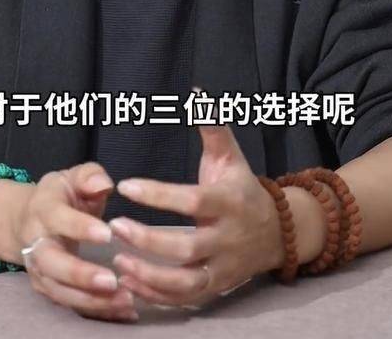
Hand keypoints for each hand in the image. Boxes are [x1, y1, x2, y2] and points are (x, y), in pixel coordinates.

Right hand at [13, 162, 138, 322]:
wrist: (27, 218)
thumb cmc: (61, 195)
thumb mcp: (73, 176)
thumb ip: (90, 176)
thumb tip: (103, 184)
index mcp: (43, 210)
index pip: (59, 219)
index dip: (81, 228)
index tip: (109, 234)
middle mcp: (36, 243)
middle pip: (52, 264)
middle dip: (81, 275)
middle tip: (111, 281)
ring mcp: (39, 270)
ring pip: (60, 291)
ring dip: (91, 300)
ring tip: (125, 300)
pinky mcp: (48, 289)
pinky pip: (70, 304)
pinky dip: (96, 311)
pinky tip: (124, 310)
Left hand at [108, 118, 284, 308]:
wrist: (277, 232)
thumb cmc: (241, 187)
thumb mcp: (230, 156)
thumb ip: (213, 125)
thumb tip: (196, 91)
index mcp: (228, 202)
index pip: (192, 201)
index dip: (158, 195)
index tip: (126, 185)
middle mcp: (227, 238)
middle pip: (187, 247)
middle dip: (148, 241)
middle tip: (114, 226)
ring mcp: (222, 268)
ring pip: (186, 282)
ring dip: (149, 276)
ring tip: (117, 262)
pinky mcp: (216, 289)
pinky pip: (185, 300)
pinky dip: (157, 296)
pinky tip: (130, 283)